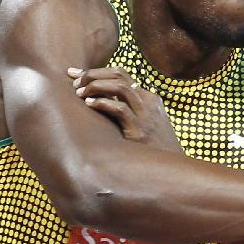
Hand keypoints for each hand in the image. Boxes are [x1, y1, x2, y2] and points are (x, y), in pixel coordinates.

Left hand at [67, 66, 182, 151]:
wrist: (169, 171)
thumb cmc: (151, 150)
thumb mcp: (144, 125)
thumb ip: (129, 112)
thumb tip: (101, 104)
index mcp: (149, 99)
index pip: (120, 75)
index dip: (96, 71)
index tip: (75, 74)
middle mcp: (148, 102)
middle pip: (119, 74)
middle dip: (93, 74)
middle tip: (75, 82)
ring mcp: (145, 116)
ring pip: (120, 87)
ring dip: (96, 86)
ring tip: (80, 93)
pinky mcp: (139, 131)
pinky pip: (120, 109)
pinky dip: (102, 103)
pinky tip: (89, 104)